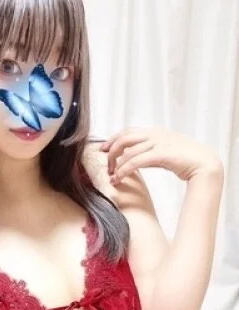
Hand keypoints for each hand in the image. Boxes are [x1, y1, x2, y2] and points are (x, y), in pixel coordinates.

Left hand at [100, 127, 223, 183]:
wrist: (205, 163)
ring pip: (128, 151)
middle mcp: (155, 134)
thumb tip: (132, 157)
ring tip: (111, 177)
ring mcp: (158, 142)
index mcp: (155, 131)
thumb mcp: (164, 150)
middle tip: (105, 164)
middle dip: (111, 151)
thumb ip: (148, 150)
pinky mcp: (161, 153)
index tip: (103, 149)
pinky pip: (135, 161)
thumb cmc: (185, 159)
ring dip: (116, 165)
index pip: (128, 131)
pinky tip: (118, 178)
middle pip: (124, 138)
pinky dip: (123, 170)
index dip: (113, 139)